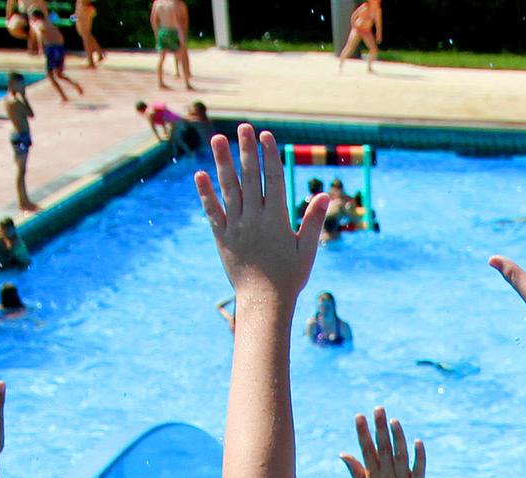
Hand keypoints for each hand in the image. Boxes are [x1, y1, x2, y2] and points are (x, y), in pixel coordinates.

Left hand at [195, 125, 327, 304]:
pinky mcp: (222, 236)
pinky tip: (201, 174)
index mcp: (277, 219)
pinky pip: (212, 211)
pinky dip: (206, 193)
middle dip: (246, 150)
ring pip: (229, 188)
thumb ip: (313, 220)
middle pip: (250, 177)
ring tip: (218, 139)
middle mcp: (254, 218)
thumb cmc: (290, 277)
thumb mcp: (307, 249)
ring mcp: (236, 226)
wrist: (264, 301)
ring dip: (223, 162)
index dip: (269, 156)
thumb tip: (324, 195)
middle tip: (243, 127)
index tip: (265, 136)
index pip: (272, 179)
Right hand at [341, 407, 425, 477]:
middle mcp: (387, 476)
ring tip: (394, 421)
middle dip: (380, 428)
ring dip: (398, 437)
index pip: (366, 450)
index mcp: (372, 476)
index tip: (359, 416)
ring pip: (400, 455)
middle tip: (379, 409)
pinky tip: (417, 441)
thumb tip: (343, 453)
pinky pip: (418, 468)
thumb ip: (355, 470)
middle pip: (383, 448)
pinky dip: (418, 455)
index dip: (363, 433)